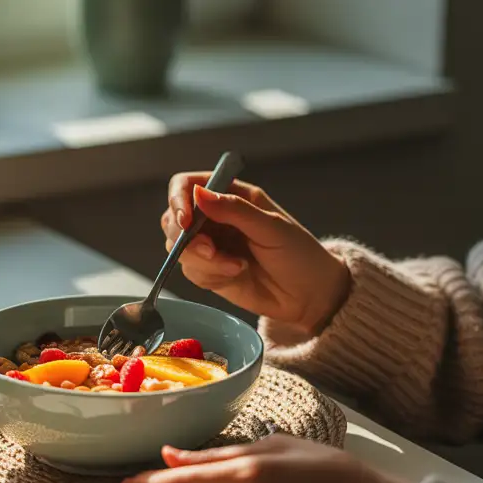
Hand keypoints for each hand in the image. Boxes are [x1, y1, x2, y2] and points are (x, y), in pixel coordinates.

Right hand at [161, 173, 350, 337]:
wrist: (310, 296)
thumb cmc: (299, 254)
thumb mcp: (272, 227)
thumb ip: (235, 210)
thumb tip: (198, 193)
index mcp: (231, 195)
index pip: (186, 186)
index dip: (178, 200)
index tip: (185, 222)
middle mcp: (215, 217)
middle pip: (173, 218)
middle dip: (185, 238)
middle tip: (211, 251)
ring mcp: (211, 245)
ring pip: (179, 248)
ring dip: (202, 260)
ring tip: (234, 267)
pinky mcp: (210, 271)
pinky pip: (191, 271)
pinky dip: (209, 275)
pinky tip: (235, 275)